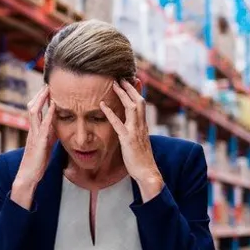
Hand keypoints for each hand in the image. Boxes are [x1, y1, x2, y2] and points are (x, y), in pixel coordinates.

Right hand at [11, 86, 56, 208]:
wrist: (28, 176)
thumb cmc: (37, 163)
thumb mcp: (46, 145)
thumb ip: (50, 135)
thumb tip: (57, 126)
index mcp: (34, 131)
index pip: (35, 110)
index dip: (40, 99)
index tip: (48, 89)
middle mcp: (32, 130)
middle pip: (32, 107)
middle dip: (39, 95)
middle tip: (47, 83)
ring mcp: (34, 135)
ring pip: (34, 112)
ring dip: (41, 99)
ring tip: (48, 89)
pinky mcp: (39, 142)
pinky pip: (43, 125)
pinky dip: (49, 114)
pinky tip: (55, 106)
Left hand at [101, 80, 163, 200]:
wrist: (148, 172)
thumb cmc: (141, 160)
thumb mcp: (139, 143)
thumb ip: (136, 133)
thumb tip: (131, 128)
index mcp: (143, 126)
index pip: (141, 104)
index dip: (136, 92)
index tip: (132, 80)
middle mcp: (141, 126)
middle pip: (138, 101)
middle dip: (131, 88)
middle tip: (122, 77)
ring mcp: (135, 131)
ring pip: (132, 107)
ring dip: (123, 94)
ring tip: (114, 84)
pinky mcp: (128, 139)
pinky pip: (118, 123)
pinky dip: (110, 113)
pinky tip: (102, 105)